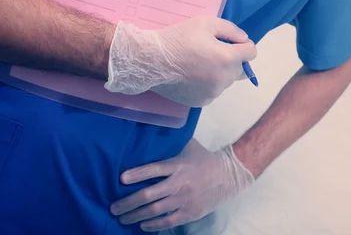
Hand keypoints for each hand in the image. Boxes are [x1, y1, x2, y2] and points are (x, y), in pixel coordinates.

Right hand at [104, 17, 256, 106]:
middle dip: (233, 60)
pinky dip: (209, 83)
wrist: (151, 61)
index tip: (233, 43)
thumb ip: (231, 30)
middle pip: (241, 69)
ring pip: (227, 81)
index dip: (244, 46)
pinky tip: (193, 75)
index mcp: (228, 58)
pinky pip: (214, 90)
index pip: (251, 53)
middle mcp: (225, 78)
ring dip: (221, 72)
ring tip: (200, 64)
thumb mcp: (205, 23)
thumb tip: (244, 40)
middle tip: (214, 52)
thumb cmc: (178, 38)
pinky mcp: (202, 101)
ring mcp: (214, 92)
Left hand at [110, 139, 253, 231]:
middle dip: (128, 202)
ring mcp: (185, 199)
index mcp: (178, 165)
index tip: (121, 179)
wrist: (229, 176)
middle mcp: (179, 183)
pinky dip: (153, 225)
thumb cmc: (205, 159)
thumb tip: (151, 133)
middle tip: (113, 207)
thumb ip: (171, 144)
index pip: (154, 169)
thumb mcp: (189, 146)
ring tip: (122, 218)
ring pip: (155, 210)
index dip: (137, 174)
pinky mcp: (191, 212)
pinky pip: (168, 221)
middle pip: (149, 194)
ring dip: (135, 215)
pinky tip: (142, 225)